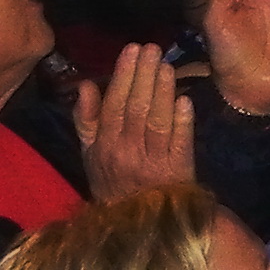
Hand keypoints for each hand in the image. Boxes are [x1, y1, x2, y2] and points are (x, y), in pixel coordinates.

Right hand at [75, 41, 193, 201]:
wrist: (138, 221)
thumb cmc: (113, 180)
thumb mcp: (90, 154)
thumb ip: (86, 119)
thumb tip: (85, 85)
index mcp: (104, 146)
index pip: (113, 105)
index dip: (123, 76)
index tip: (131, 50)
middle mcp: (127, 152)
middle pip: (136, 109)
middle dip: (145, 76)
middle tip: (153, 49)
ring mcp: (153, 162)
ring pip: (157, 122)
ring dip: (163, 92)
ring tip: (167, 66)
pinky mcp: (177, 170)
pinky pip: (179, 142)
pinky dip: (182, 121)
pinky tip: (185, 100)